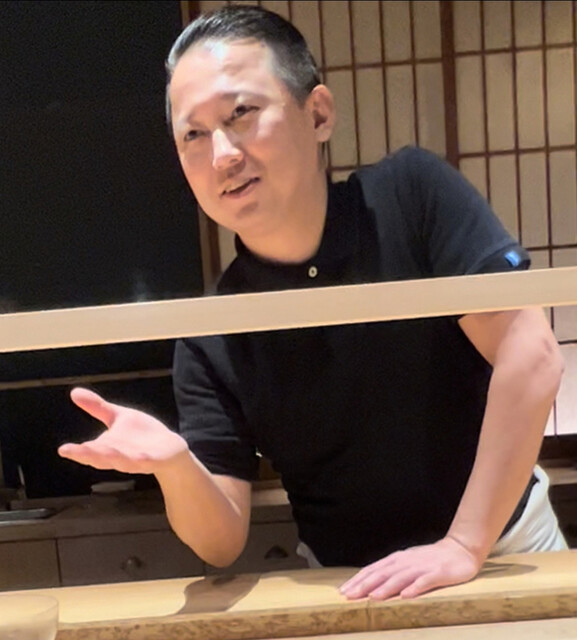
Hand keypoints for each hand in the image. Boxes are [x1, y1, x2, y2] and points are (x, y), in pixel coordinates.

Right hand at [58, 387, 188, 474]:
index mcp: (108, 448)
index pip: (90, 451)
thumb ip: (98, 408)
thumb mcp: (118, 418)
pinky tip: (140, 456)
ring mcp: (137, 460)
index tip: (63, 449)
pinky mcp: (156, 460)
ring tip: (104, 450)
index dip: (77, 452)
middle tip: (74, 452)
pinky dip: (143, 459)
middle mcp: (119, 457)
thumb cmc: (140, 436)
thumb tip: (74, 392)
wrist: (170, 448)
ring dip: (114, 456)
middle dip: (90, 455)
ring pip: (123, 461)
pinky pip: (148, 461)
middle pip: (102, 458)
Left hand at [339, 536, 481, 599]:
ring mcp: (422, 567)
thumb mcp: (407, 564)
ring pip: (401, 577)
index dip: (358, 580)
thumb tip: (369, 586)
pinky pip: (425, 581)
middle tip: (350, 596)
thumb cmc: (430, 560)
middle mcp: (406, 562)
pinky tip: (407, 595)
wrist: (459, 550)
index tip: (343, 591)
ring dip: (386, 587)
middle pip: (382, 573)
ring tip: (373, 596)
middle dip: (365, 584)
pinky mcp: (439, 573)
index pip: (373, 570)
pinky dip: (415, 587)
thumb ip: (391, 573)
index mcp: (397, 560)